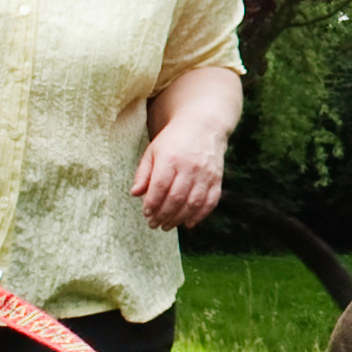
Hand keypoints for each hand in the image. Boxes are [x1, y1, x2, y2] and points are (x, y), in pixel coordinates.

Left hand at [133, 113, 226, 230]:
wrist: (203, 125)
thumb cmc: (173, 140)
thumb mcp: (153, 151)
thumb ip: (144, 173)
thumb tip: (135, 194)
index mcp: (170, 158)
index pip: (159, 187)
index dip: (152, 204)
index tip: (146, 213)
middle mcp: (189, 166)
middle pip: (176, 198)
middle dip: (163, 215)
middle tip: (154, 224)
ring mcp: (205, 174)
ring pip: (192, 203)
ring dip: (178, 219)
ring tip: (167, 225)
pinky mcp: (217, 178)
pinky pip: (210, 202)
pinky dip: (199, 216)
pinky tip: (188, 223)